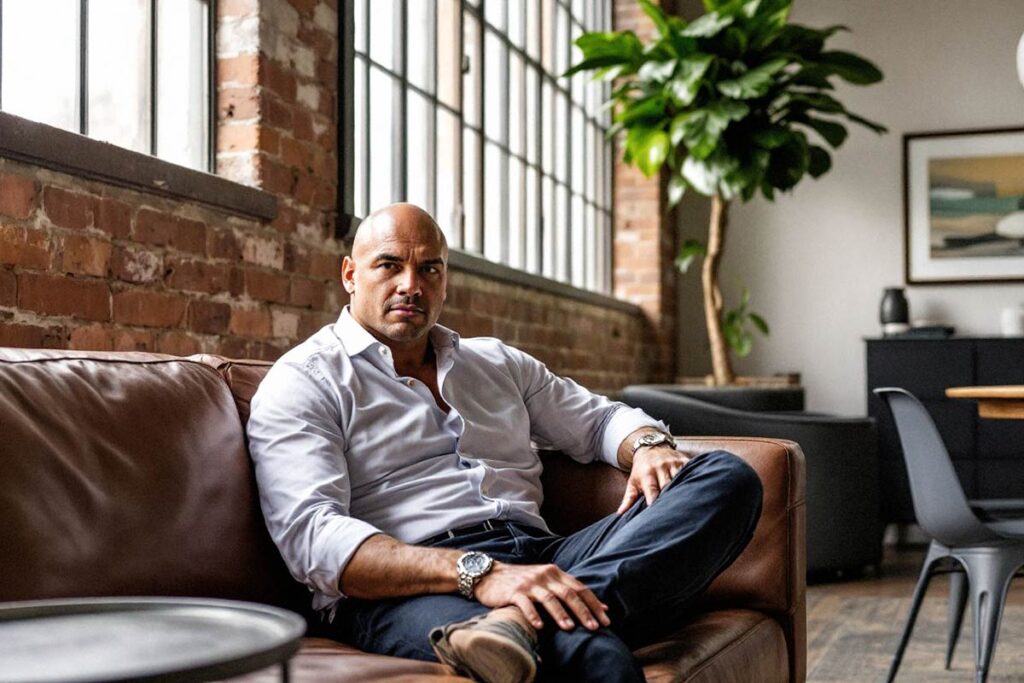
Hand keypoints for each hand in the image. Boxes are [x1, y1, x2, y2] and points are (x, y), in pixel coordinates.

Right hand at [473, 562, 610, 631]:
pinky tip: (539, 626)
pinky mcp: (514, 591)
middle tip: (594, 627)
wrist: (490, 574)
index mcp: (555, 573)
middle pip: (568, 593)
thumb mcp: (546, 580)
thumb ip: (569, 589)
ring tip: (570, 628)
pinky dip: (533, 615)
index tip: (606, 619)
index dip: (594, 603)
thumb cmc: (522, 581)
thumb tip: (600, 605)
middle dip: (583, 611)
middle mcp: (544, 575)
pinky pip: (525, 603)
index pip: (580, 588)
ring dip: (561, 614)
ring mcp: (529, 583)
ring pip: (549, 598)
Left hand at [617, 445, 691, 513]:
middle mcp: (660, 467)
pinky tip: (697, 488)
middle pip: (667, 485)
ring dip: (683, 488)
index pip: (652, 490)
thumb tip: (620, 514)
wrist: (650, 447)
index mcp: (647, 474)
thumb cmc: (641, 470)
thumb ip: (629, 499)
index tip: (657, 510)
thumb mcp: (633, 482)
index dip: (655, 500)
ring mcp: (673, 463)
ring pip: (680, 478)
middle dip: (670, 496)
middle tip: (674, 510)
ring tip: (686, 502)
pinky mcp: (683, 460)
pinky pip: (690, 470)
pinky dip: (693, 477)